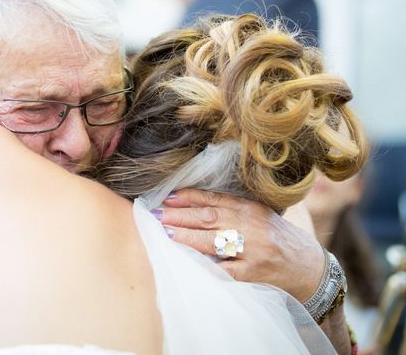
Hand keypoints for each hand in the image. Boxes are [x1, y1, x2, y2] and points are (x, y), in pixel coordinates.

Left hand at [158, 188, 324, 301]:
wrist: (312, 271)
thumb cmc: (280, 241)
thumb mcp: (261, 217)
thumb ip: (234, 209)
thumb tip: (195, 203)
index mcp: (253, 209)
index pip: (216, 199)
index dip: (189, 197)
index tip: (168, 196)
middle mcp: (253, 227)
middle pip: (211, 217)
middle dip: (181, 215)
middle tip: (157, 213)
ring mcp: (254, 251)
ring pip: (215, 241)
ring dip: (187, 237)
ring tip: (165, 233)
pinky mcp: (253, 274)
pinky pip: (224, 269)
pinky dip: (204, 265)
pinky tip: (187, 261)